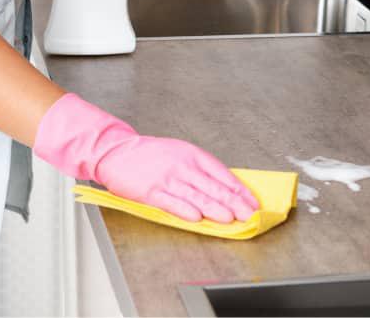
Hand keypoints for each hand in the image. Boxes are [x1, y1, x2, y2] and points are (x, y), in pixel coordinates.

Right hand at [96, 135, 259, 222]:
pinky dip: (185, 210)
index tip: (252, 202)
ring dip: (215, 208)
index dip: (239, 190)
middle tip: (248, 214)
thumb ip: (200, 170)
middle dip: (234, 202)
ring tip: (230, 218)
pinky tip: (197, 218)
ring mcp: (167, 178)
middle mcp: (183, 166)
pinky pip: (172, 203)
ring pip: (197, 196)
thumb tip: (224, 189)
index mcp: (192, 155)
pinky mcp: (151, 191)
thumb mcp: (180, 153)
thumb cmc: (150, 154)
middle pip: (213, 186)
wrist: (117, 151)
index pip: (222, 174)